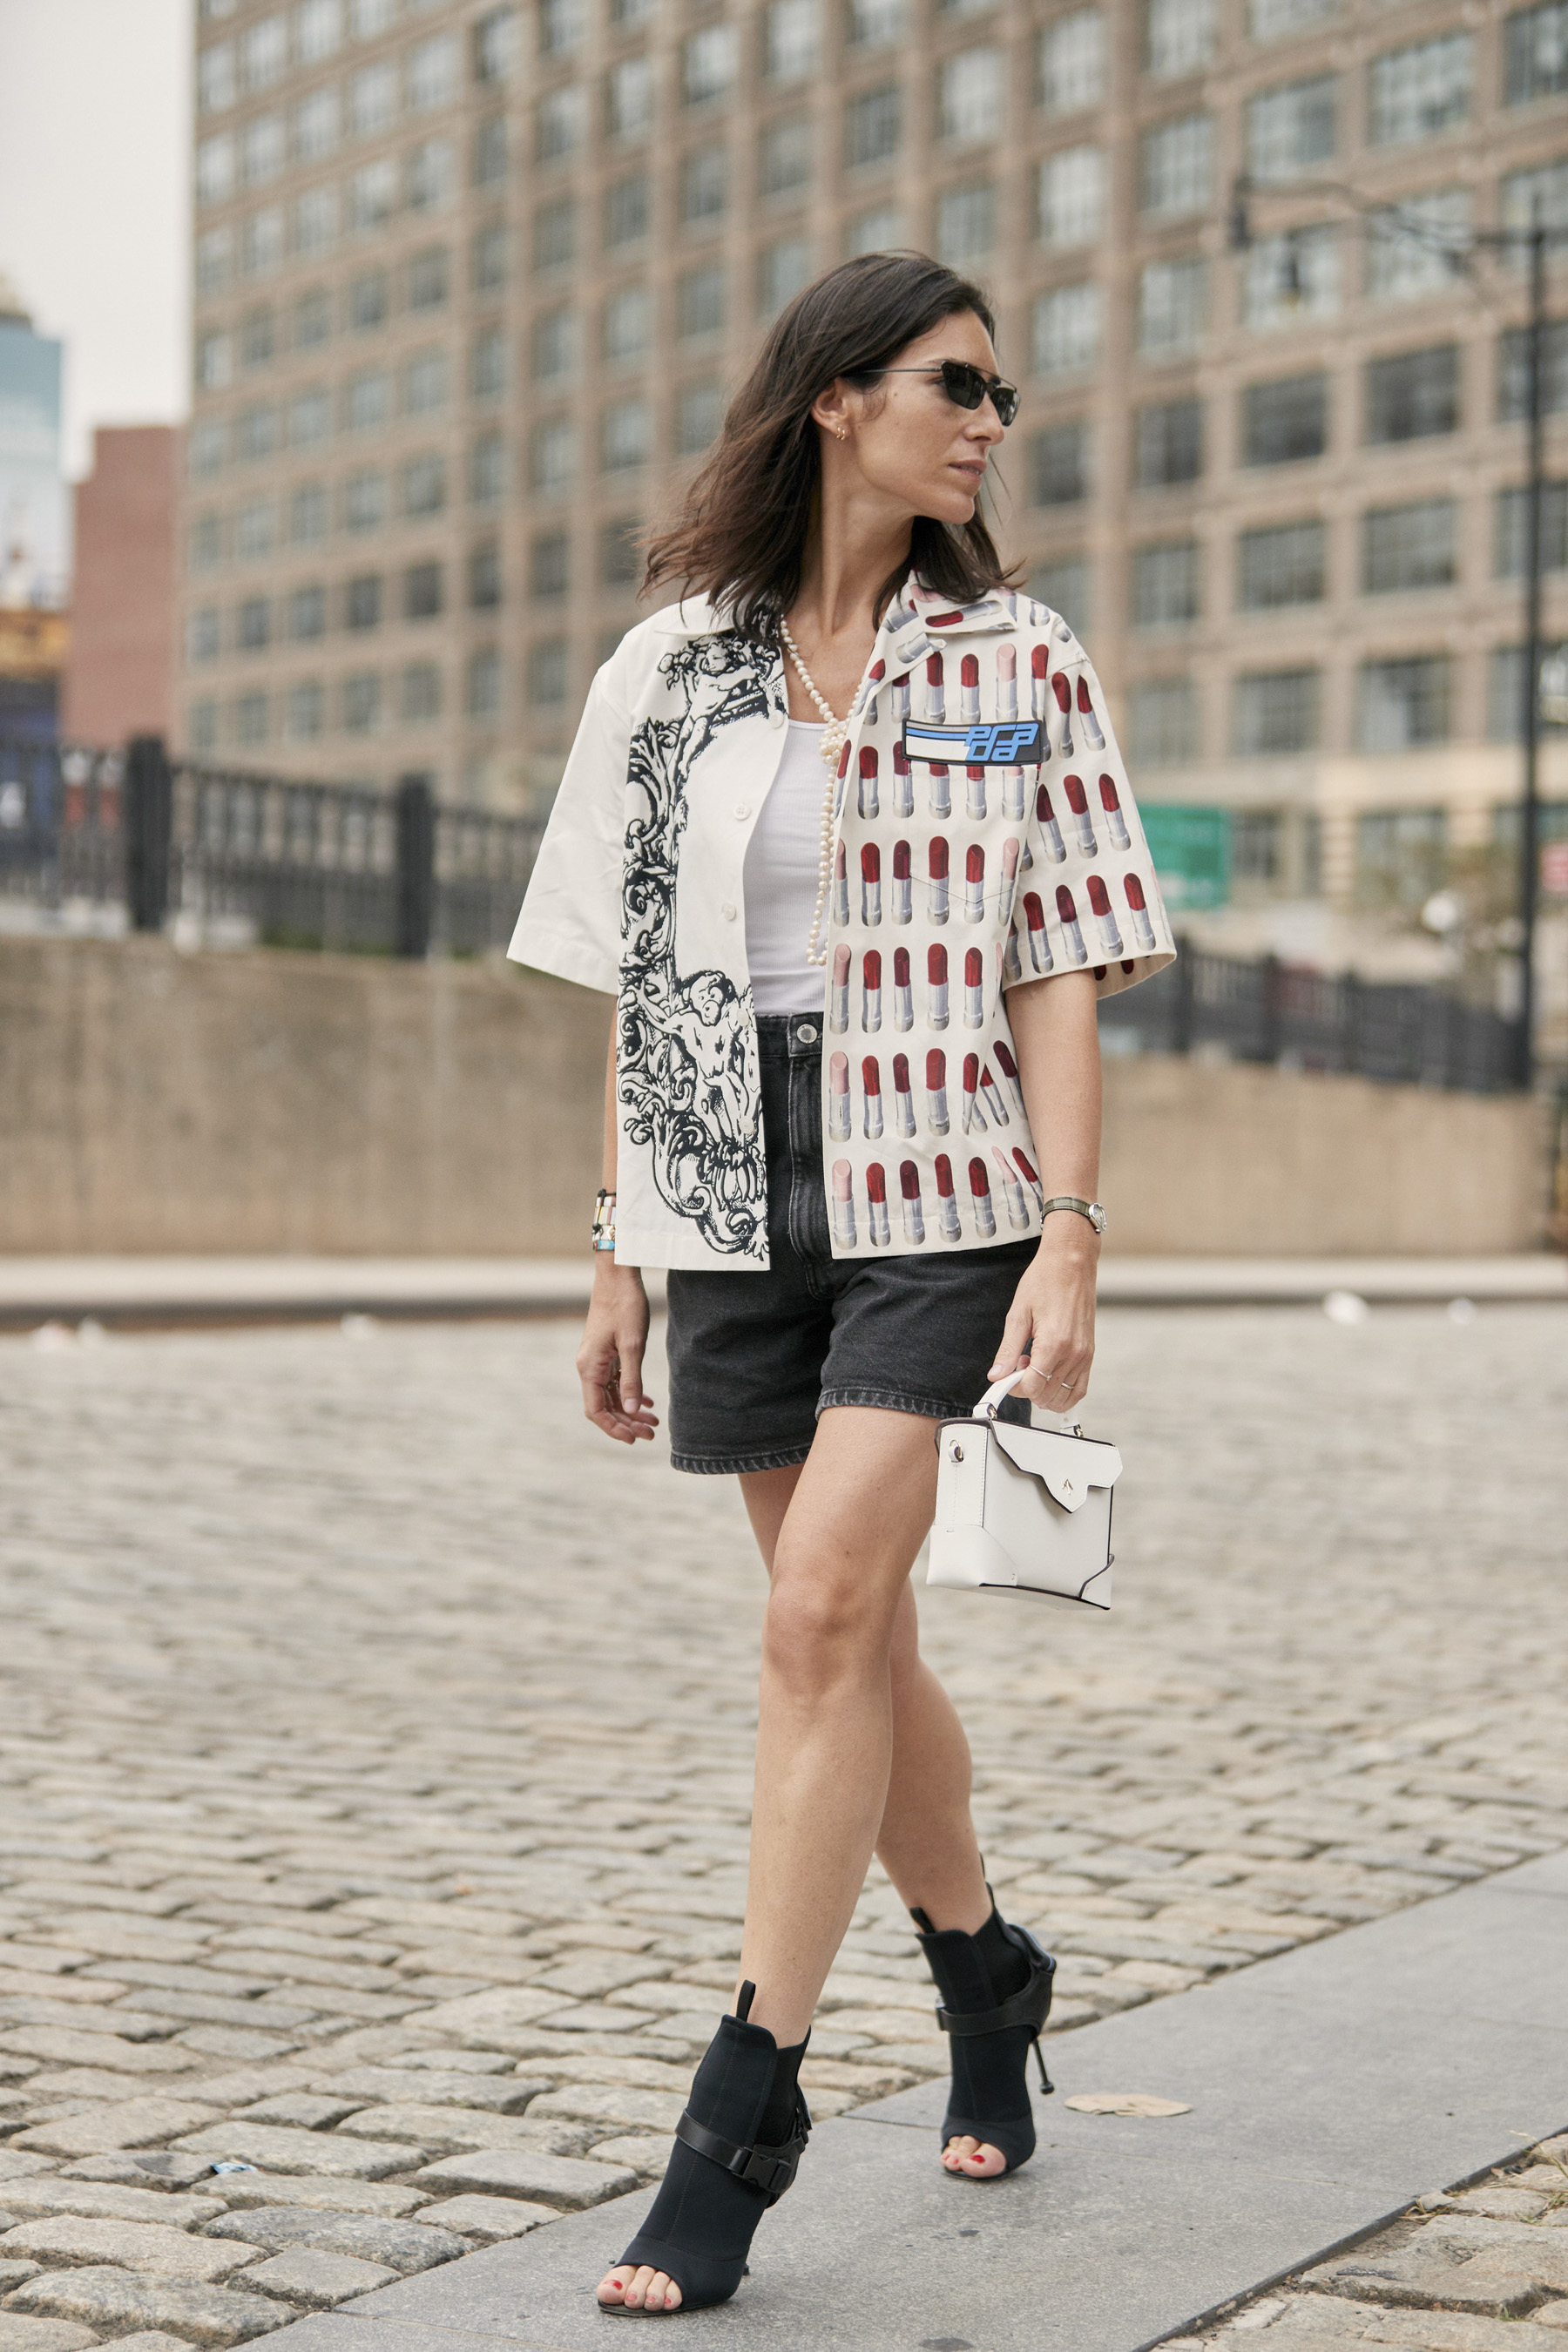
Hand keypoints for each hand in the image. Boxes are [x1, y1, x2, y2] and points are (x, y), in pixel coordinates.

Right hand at [576, 1264, 658, 1444]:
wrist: (618, 1275)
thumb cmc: (625, 1306)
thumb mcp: (632, 1344)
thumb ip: (632, 1378)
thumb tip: (631, 1410)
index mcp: (590, 1368)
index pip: (596, 1410)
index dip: (614, 1428)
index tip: (634, 1439)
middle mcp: (589, 1367)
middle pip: (604, 1406)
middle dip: (627, 1422)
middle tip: (652, 1433)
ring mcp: (597, 1360)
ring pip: (611, 1395)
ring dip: (630, 1410)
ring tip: (653, 1421)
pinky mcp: (606, 1353)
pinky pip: (615, 1381)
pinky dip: (630, 1393)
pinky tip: (646, 1401)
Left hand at [988, 1217, 1096, 1412]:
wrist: (1072, 1262)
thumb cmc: (1045, 1281)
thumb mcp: (1018, 1313)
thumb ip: (1008, 1349)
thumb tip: (996, 1376)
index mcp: (1054, 1343)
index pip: (1032, 1387)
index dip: (1014, 1386)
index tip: (1006, 1374)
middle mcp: (1074, 1353)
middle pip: (1047, 1396)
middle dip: (1028, 1387)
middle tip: (1020, 1363)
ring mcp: (1085, 1355)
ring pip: (1064, 1398)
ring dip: (1045, 1390)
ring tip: (1035, 1365)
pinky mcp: (1090, 1353)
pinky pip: (1080, 1388)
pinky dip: (1063, 1392)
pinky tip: (1049, 1376)